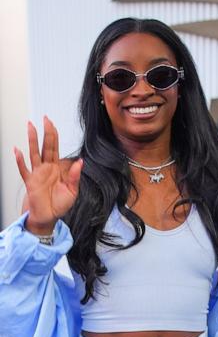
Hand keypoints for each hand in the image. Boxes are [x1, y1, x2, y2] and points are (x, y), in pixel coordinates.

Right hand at [14, 116, 82, 233]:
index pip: (55, 148)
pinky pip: (24, 170)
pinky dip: (20, 161)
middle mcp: (46, 168)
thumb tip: (80, 162)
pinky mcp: (30, 182)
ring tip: (30, 127)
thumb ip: (74, 177)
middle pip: (45, 146)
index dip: (54, 135)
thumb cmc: (59, 204)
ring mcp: (37, 174)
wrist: (49, 217)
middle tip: (45, 118)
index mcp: (56, 168)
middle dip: (46, 132)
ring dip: (32, 140)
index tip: (51, 123)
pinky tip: (17, 151)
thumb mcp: (72, 191)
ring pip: (34, 153)